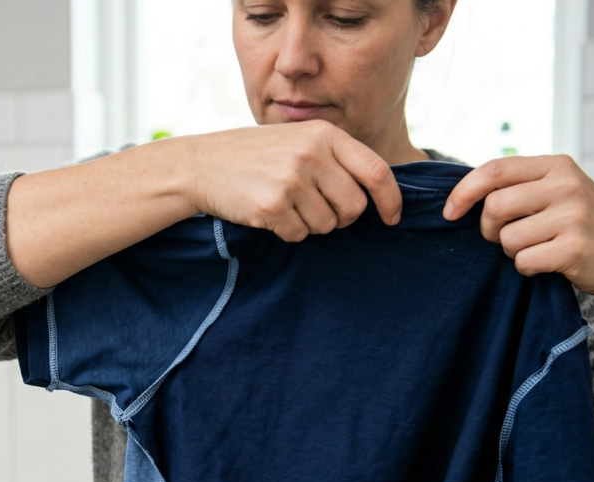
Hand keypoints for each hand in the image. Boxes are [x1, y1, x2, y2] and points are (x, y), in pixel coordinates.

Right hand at [184, 120, 402, 241]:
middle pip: (354, 206)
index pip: (377, 172)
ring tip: (286, 205)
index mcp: (325, 134)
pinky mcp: (272, 206)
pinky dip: (287, 231)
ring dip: (310, 224)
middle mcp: (312, 155)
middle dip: (341, 217)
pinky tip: (269, 212)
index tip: (392, 218)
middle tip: (318, 210)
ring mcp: (291, 180)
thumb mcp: (298, 140)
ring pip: (327, 224)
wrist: (201, 164)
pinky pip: (299, 234)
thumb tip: (375, 195)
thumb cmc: (254, 155)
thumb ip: (335, 158)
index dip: (391, 200)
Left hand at [444, 155, 593, 301]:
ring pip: (507, 238)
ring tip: (538, 249)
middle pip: (494, 206)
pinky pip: (524, 261)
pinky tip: (548, 264)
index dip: (464, 192)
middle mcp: (567, 185)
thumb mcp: (558, 192)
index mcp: (558, 166)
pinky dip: (527, 268)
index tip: (449, 213)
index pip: (495, 170)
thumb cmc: (580, 226)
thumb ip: (520, 185)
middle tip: (508, 238)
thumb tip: (460, 195)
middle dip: (490, 230)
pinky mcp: (575, 248)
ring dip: (513, 252)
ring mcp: (573, 216)